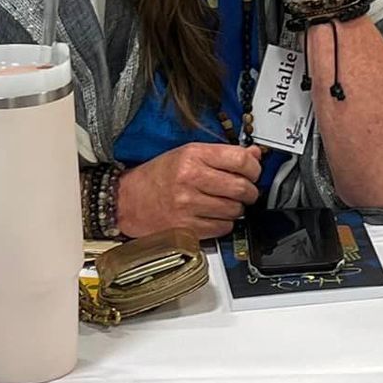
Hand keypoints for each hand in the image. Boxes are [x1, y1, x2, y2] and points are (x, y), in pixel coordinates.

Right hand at [116, 142, 262, 239]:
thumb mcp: (188, 154)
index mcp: (192, 156)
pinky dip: (224, 223)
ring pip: (235, 210)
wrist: (127, 201)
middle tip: (244, 191)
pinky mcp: (187, 227)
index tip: (253, 172)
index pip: (241, 160)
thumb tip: (255, 154)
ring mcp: (188, 205)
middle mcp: (190, 179)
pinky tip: (213, 216)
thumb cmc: (158, 176)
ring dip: (236, 209)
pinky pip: (223, 228)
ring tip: (223, 203)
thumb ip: (222, 154)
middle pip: (242, 188)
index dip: (254, 168)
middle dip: (249, 191)